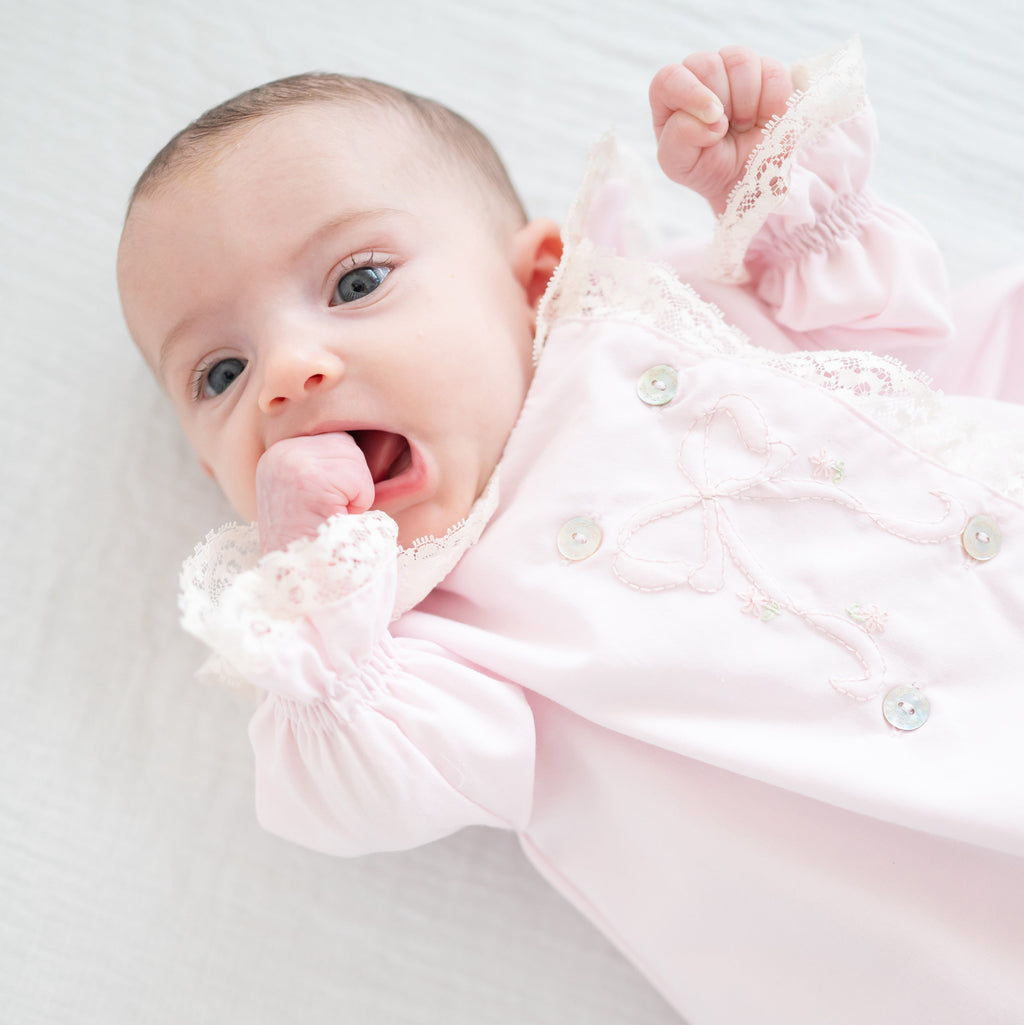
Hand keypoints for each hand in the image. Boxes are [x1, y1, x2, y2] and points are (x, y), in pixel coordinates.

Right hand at [256, 432, 374, 553]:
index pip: (334, 439)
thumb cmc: (318, 546)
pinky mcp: (308, 476)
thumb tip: (364, 436)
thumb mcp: (312, 496)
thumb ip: (325, 464)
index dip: (343, 478)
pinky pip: (360, 479)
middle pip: (347, 443)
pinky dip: (359, 504)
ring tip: (328, 519)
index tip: (324, 507)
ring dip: (354, 493)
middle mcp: (277, 452)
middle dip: (350, 481)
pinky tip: (333, 522)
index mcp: (276, 454)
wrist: (303, 587)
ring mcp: (289, 461)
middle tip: (327, 515)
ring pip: (356, 459)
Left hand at [649, 46, 792, 214]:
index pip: (669, 79)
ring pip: (739, 61)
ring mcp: (733, 70)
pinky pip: (771, 73)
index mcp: (670, 99)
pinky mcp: (766, 71)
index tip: (713, 117)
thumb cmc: (708, 168)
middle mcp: (699, 77)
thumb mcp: (681, 165)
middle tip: (725, 131)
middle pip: (707, 65)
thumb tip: (710, 116)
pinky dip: (771, 102)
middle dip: (722, 103)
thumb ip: (680, 139)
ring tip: (743, 126)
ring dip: (745, 103)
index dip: (690, 93)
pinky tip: (762, 120)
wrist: (749, 180)